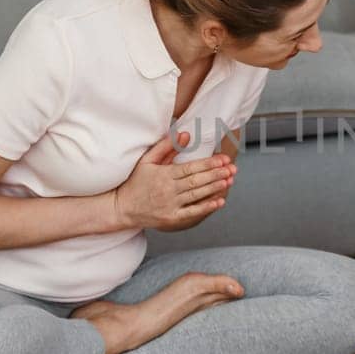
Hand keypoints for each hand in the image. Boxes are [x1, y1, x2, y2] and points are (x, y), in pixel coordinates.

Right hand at [109, 131, 235, 231]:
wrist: (122, 208)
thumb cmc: (135, 182)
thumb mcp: (146, 160)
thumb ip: (166, 146)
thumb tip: (185, 134)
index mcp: (163, 174)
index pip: (190, 167)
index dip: (209, 163)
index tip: (223, 159)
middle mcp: (168, 190)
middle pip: (196, 181)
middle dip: (216, 174)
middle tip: (232, 169)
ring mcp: (170, 205)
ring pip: (196, 195)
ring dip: (214, 188)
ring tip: (229, 181)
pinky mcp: (171, 218)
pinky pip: (192, 212)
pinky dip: (206, 207)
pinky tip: (218, 202)